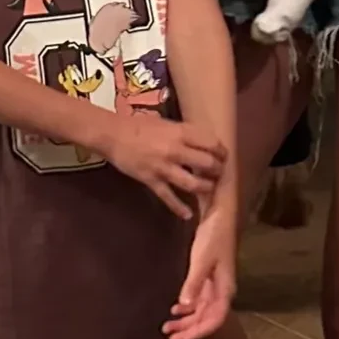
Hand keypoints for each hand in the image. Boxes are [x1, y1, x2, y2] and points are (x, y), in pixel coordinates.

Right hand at [105, 115, 226, 218]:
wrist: (114, 135)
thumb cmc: (140, 125)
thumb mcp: (166, 123)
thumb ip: (183, 133)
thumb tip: (200, 143)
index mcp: (180, 132)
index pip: (211, 143)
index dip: (221, 152)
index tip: (224, 156)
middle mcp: (176, 150)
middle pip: (206, 164)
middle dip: (217, 171)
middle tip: (220, 174)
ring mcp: (164, 168)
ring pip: (192, 184)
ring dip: (204, 188)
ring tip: (209, 189)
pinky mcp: (152, 181)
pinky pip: (169, 197)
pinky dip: (179, 208)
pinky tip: (188, 215)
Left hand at [165, 206, 235, 338]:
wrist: (220, 214)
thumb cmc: (213, 236)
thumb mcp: (201, 259)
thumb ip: (194, 283)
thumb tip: (185, 306)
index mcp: (225, 288)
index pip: (215, 319)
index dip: (199, 332)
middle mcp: (222, 290)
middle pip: (207, 319)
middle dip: (190, 331)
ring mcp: (215, 284)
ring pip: (201, 311)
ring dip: (186, 321)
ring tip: (168, 328)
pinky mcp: (208, 277)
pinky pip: (198, 299)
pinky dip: (187, 307)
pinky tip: (175, 310)